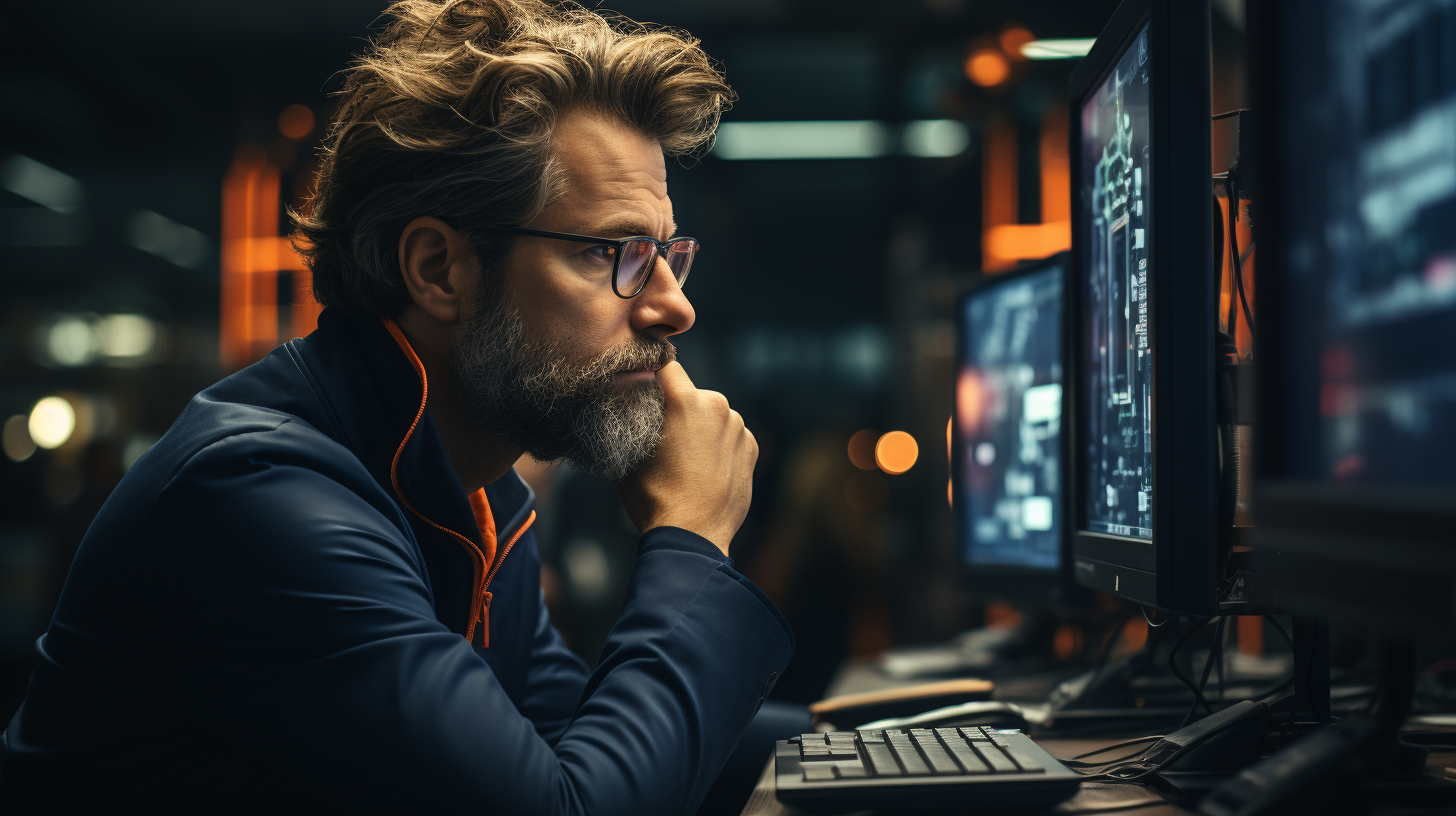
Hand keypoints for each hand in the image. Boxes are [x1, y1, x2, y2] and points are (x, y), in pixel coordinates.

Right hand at [616, 362, 756, 555]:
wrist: (693, 537)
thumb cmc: (654, 497)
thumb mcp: (627, 454)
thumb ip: (630, 419)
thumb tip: (626, 401)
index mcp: (685, 401)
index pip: (666, 366)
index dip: (652, 375)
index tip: (644, 388)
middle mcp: (717, 406)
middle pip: (691, 394)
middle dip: (678, 409)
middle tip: (664, 440)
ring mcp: (739, 427)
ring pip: (713, 416)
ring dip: (701, 429)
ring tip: (686, 463)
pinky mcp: (752, 447)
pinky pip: (730, 436)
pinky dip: (719, 447)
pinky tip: (705, 472)